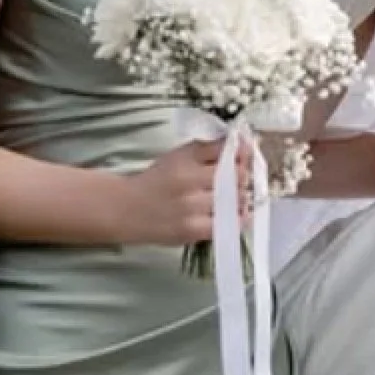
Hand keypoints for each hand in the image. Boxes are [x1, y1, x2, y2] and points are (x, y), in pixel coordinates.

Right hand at [118, 138, 252, 245]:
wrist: (127, 209)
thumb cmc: (156, 181)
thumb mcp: (177, 156)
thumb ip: (206, 149)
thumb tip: (236, 142)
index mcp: (185, 160)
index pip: (223, 151)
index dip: (242, 152)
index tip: (247, 152)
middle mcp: (188, 183)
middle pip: (234, 176)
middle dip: (243, 175)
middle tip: (241, 177)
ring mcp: (191, 209)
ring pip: (233, 200)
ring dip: (241, 197)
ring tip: (236, 196)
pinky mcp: (192, 231)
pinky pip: (226, 225)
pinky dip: (236, 218)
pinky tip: (237, 214)